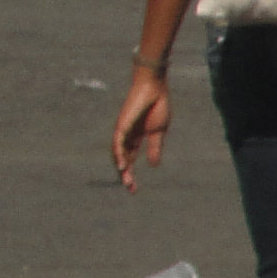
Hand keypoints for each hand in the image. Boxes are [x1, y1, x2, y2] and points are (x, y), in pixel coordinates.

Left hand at [111, 71, 171, 192]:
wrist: (155, 88)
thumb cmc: (157, 106)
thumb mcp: (158, 131)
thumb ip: (155, 147)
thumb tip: (153, 165)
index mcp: (136, 138)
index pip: (130, 159)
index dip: (130, 173)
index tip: (133, 189)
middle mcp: (126, 136)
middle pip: (122, 158)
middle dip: (125, 173)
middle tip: (130, 188)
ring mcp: (123, 129)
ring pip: (118, 152)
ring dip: (121, 166)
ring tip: (125, 179)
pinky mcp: (123, 123)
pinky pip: (118, 141)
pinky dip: (119, 153)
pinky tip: (121, 165)